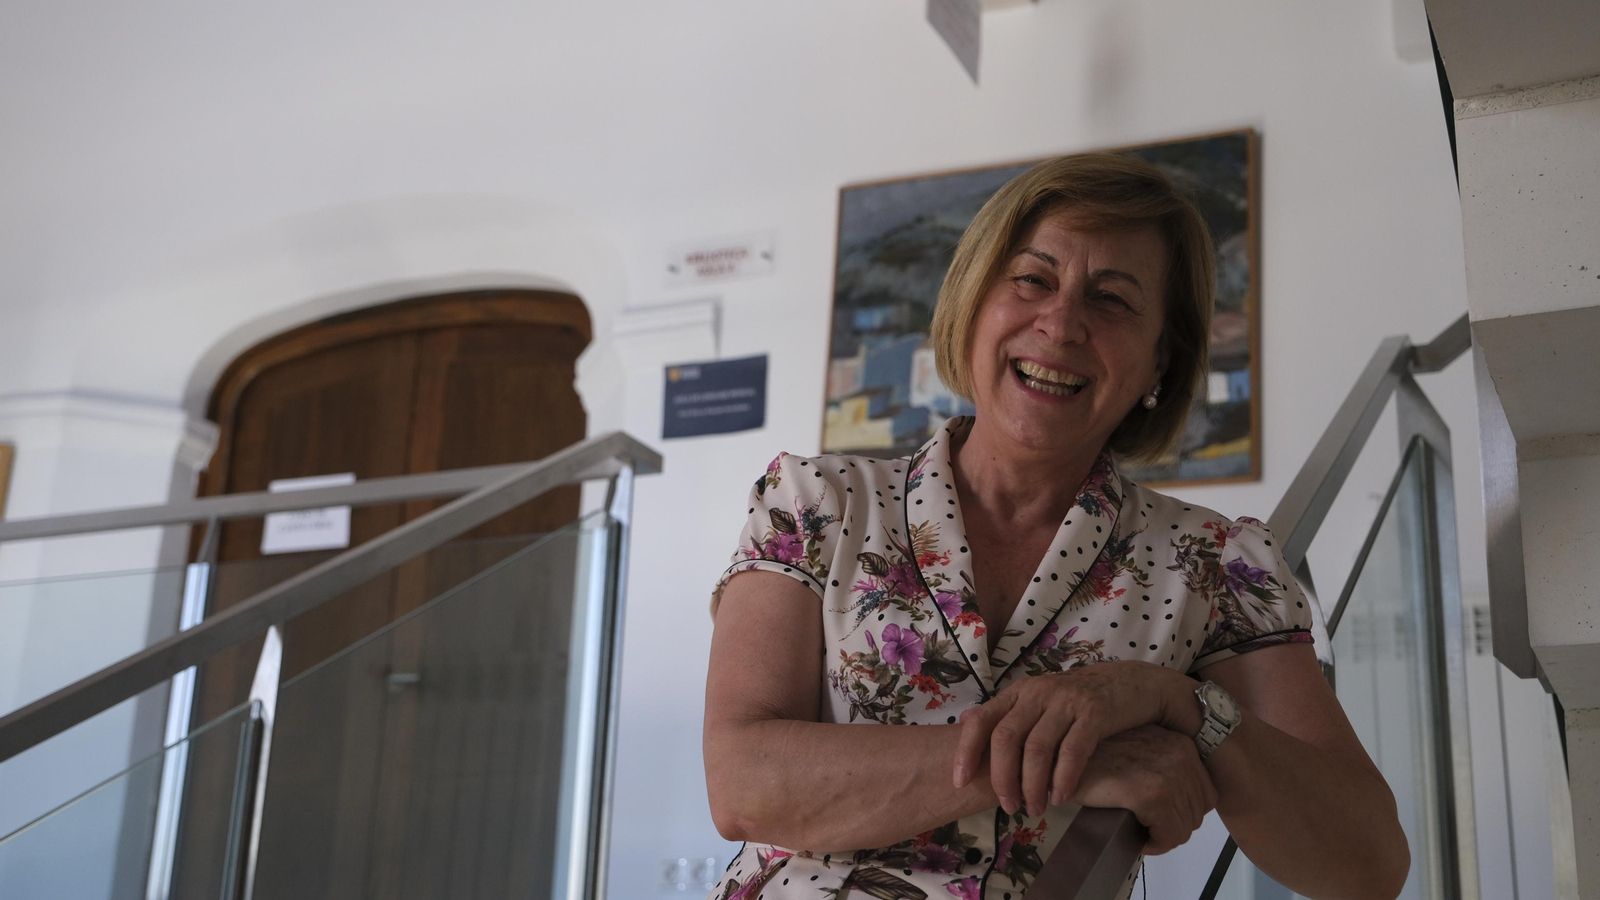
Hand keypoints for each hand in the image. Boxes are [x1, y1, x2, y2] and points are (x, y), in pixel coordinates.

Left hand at [951, 660, 1192, 817]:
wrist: (1134, 684)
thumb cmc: (1080, 702)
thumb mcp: (1042, 702)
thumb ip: (1011, 717)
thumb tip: (970, 733)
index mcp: (1019, 692)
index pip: (981, 719)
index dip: (966, 751)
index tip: (960, 782)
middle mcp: (1039, 692)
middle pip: (1007, 738)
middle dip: (1002, 778)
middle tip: (1009, 806)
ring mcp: (1067, 701)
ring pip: (1037, 748)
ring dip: (1032, 785)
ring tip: (1034, 808)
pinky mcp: (1095, 712)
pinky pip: (1072, 751)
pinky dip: (1063, 779)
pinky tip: (1061, 797)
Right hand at [1076, 725, 1216, 854]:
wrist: (1064, 757)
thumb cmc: (1097, 758)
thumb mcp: (1142, 752)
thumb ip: (1165, 768)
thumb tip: (1181, 805)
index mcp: (1181, 743)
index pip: (1207, 795)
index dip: (1184, 814)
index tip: (1161, 819)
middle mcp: (1180, 755)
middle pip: (1197, 813)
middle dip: (1173, 827)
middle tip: (1149, 830)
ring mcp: (1167, 774)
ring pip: (1183, 827)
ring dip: (1162, 837)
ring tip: (1142, 834)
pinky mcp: (1149, 794)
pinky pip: (1167, 835)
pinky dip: (1154, 844)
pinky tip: (1138, 840)